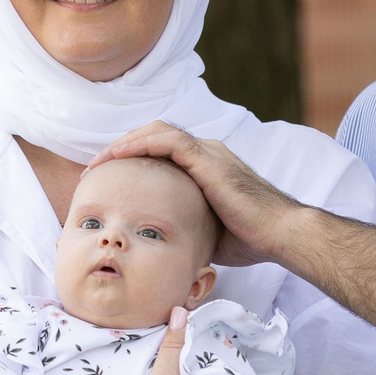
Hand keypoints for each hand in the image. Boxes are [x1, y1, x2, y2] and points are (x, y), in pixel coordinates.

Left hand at [93, 124, 303, 267]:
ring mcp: (209, 153)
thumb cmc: (252, 238)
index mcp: (206, 167)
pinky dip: (140, 143)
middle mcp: (207, 153)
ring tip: (99, 161)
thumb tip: (163, 242)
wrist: (281, 235)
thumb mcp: (208, 230)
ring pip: (158, 132)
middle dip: (121, 148)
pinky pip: (168, 140)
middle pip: (155, 136)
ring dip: (124, 143)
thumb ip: (187, 224)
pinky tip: (118, 156)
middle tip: (95, 168)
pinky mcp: (209, 160)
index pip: (162, 151)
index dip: (133, 158)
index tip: (107, 178)